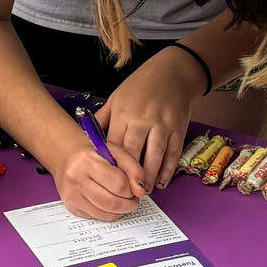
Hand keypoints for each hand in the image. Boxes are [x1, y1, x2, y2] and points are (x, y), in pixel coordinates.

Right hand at [53, 136, 142, 221]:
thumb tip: (140, 191)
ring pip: (106, 214)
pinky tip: (109, 203)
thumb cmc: (94, 153)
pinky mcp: (71, 207)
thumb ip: (133, 168)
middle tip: (132, 199)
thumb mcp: (116, 152)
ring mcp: (72, 196)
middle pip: (112, 203)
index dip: (131, 189)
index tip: (133, 187)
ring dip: (120, 211)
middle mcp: (76, 180)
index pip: (119, 184)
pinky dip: (108, 214)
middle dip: (129, 204)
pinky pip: (97, 218)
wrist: (68, 158)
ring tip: (122, 201)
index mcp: (87, 162)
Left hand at [97, 48, 200, 191]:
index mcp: (124, 113)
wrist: (173, 73)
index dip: (111, 165)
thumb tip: (88, 138)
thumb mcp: (117, 97)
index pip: (114, 145)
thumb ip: (103, 119)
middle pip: (134, 153)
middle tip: (124, 194)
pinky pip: (173, 153)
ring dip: (148, 177)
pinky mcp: (178, 129)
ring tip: (142, 192)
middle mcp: (143, 120)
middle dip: (129, 176)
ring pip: (154, 156)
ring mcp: (163, 125)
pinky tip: (161, 182)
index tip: (107, 180)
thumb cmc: (141, 86)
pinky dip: (168, 170)